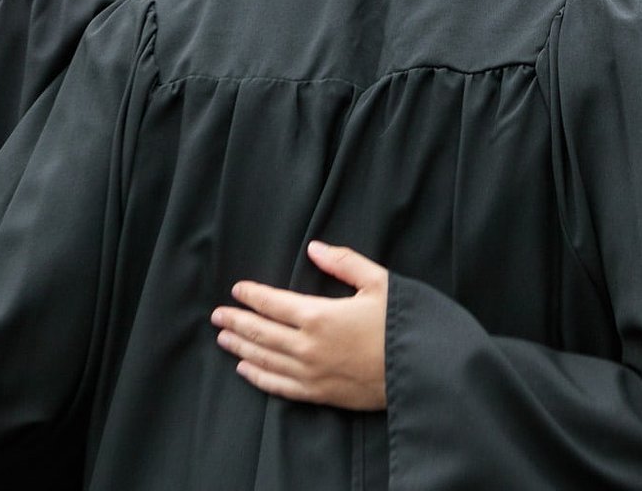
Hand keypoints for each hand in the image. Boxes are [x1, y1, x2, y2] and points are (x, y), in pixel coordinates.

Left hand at [211, 241, 389, 410]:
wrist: (423, 372)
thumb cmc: (403, 324)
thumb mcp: (380, 283)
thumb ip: (345, 263)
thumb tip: (314, 248)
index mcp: (319, 315)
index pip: (273, 303)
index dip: (252, 296)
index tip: (237, 289)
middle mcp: (307, 346)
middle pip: (260, 332)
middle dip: (236, 322)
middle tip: (218, 316)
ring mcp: (311, 373)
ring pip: (264, 359)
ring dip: (241, 347)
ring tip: (223, 339)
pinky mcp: (319, 394)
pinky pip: (279, 386)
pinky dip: (258, 377)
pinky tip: (246, 370)